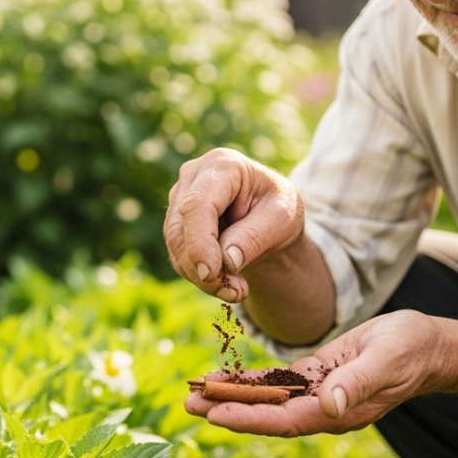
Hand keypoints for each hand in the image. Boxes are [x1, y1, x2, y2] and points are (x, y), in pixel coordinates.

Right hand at [164, 148, 305, 301]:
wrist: (270, 218)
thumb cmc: (279, 210)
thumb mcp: (282, 220)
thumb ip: (254, 237)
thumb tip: (226, 262)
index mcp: (223, 165)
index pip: (198, 204)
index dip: (199, 242)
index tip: (212, 274)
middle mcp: (194, 175)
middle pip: (179, 227)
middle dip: (201, 266)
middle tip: (234, 293)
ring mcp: (180, 196)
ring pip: (174, 244)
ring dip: (201, 276)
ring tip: (237, 291)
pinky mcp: (176, 220)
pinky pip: (177, 254)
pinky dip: (198, 275)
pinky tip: (226, 284)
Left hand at [185, 310, 457, 436]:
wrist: (431, 345)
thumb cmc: (412, 350)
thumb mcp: (386, 359)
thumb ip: (357, 382)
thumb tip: (329, 404)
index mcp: (339, 411)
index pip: (285, 420)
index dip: (249, 417)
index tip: (216, 414)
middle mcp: (324, 408)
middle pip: (267, 414)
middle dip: (228, 409)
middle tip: (187, 404)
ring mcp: (319, 395)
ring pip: (268, 400)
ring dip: (232, 396)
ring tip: (194, 392)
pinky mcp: (317, 377)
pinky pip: (278, 383)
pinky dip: (251, 382)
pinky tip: (225, 377)